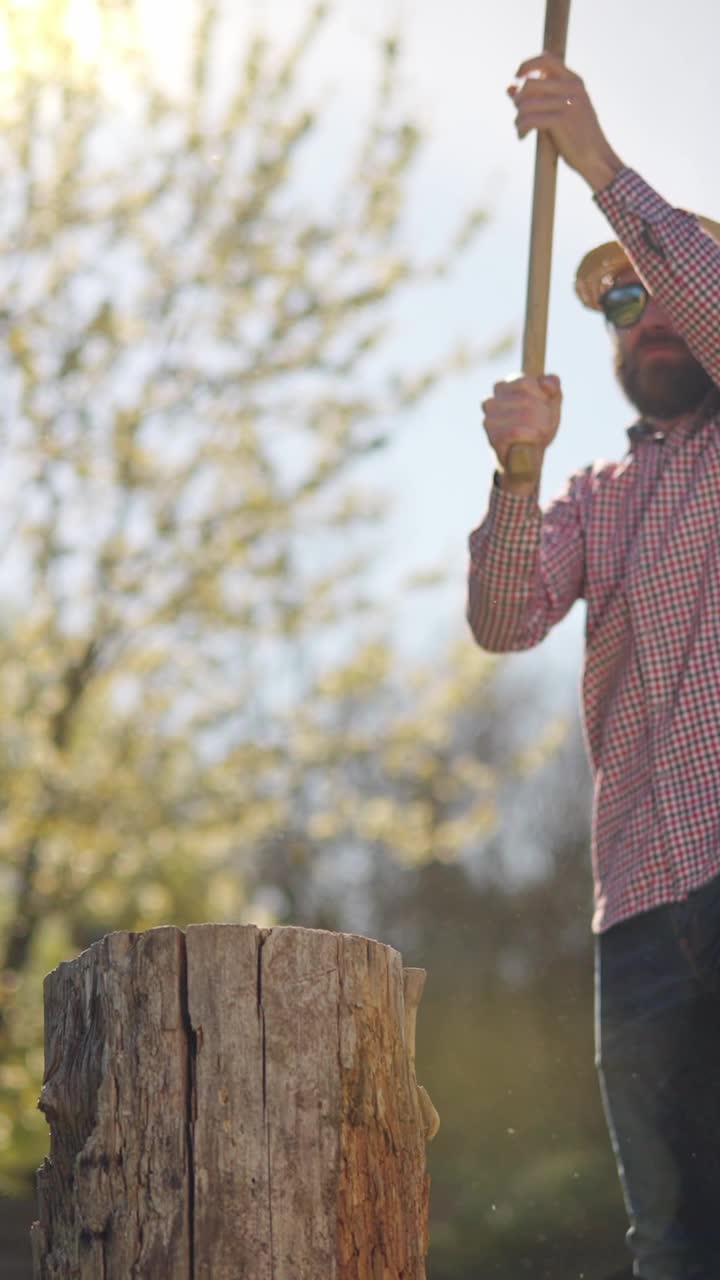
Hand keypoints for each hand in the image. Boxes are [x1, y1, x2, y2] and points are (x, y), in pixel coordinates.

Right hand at [482, 374, 561, 491]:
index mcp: (504, 386)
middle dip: (543, 413)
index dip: (541, 394)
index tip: (545, 404)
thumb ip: (553, 386)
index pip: (525, 381)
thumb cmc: (538, 426)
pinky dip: (532, 436)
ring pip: (524, 415)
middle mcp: (491, 401)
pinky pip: (516, 432)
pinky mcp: (492, 437)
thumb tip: (545, 383)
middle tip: (546, 423)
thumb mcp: (551, 403)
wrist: (527, 458)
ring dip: (540, 425)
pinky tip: (536, 439)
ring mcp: (489, 419)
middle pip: (527, 399)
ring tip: (541, 432)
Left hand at [508, 52, 622, 191]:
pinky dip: (521, 128)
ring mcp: (567, 103)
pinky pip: (529, 119)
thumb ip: (537, 97)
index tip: (516, 77)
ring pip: (527, 103)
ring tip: (520, 128)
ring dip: (518, 118)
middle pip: (530, 83)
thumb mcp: (560, 111)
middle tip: (518, 114)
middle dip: (518, 99)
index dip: (527, 64)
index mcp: (574, 81)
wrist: (596, 158)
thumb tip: (508, 88)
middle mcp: (572, 88)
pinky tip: (522, 137)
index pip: (547, 60)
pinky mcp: (561, 120)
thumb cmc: (577, 137)